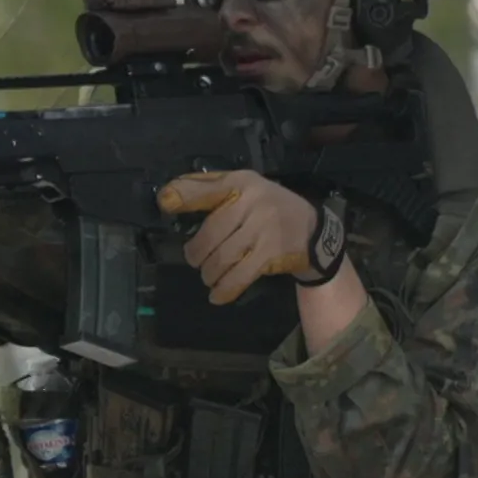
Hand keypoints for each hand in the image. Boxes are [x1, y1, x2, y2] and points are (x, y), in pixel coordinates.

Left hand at [157, 170, 328, 304]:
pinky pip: (238, 276)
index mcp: (241, 183)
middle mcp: (252, 202)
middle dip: (197, 254)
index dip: (183, 195)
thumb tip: (168, 196)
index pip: (207, 187)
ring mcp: (263, 228)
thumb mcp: (245, 188)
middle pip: (209, 234)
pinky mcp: (270, 254)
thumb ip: (210, 190)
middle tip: (197, 261)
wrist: (313, 231)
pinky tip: (217, 294)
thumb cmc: (270, 208)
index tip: (164, 203)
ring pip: (220, 258)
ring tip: (209, 276)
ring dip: (209, 273)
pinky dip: (224, 289)